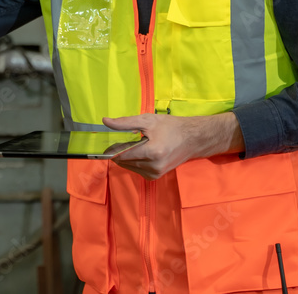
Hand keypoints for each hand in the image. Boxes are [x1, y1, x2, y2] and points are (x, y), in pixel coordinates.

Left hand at [102, 112, 244, 180]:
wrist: (192, 139)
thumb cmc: (170, 127)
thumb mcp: (147, 120)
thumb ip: (124, 123)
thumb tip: (105, 121)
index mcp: (152, 152)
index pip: (123, 155)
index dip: (112, 149)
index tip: (106, 144)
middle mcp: (153, 166)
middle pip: (124, 161)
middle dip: (121, 151)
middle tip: (127, 139)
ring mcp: (155, 174)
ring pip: (129, 167)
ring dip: (128, 157)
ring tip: (139, 144)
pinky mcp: (155, 177)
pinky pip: (137, 170)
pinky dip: (135, 162)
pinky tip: (143, 152)